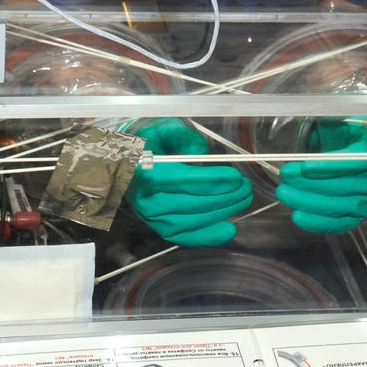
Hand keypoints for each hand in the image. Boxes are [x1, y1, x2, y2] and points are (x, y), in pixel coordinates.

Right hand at [125, 118, 252, 246]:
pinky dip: (207, 237)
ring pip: (190, 222)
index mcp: (144, 170)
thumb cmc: (145, 144)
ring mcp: (150, 217)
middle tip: (245, 188)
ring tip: (243, 201)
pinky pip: (184, 238)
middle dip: (224, 197)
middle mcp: (145, 198)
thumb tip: (201, 152)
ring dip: (221, 214)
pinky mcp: (157, 228)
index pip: (183, 180)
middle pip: (191, 203)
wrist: (120, 164)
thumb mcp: (162, 128)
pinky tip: (229, 229)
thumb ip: (182, 135)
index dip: (213, 181)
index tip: (236, 177)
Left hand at [276, 116, 366, 233]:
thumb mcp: (342, 119)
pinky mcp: (360, 213)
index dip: (329, 166)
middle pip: (344, 186)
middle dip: (310, 184)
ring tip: (285, 193)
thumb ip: (329, 122)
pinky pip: (342, 223)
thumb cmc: (350, 133)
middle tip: (285, 176)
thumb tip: (314, 128)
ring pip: (341, 206)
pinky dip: (319, 223)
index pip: (355, 161)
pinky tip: (298, 216)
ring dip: (309, 202)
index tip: (304, 167)